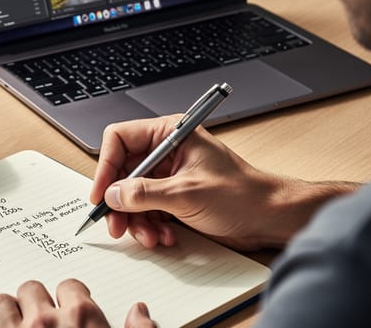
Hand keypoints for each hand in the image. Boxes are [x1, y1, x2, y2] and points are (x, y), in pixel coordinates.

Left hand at [0, 279, 155, 327]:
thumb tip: (139, 311)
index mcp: (82, 320)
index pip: (69, 286)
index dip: (69, 298)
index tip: (67, 308)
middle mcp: (45, 322)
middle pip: (31, 289)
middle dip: (35, 301)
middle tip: (39, 317)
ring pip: (1, 302)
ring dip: (6, 309)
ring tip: (10, 321)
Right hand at [92, 116, 342, 249]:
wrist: (268, 218)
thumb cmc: (241, 195)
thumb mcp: (187, 193)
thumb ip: (145, 193)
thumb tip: (113, 194)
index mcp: (170, 134)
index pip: (120, 139)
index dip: (106, 166)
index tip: (102, 194)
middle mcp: (167, 151)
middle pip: (122, 171)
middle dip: (120, 201)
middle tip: (117, 226)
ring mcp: (170, 175)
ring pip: (132, 194)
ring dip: (136, 219)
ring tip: (150, 236)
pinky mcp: (174, 196)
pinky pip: (147, 209)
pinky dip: (150, 226)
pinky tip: (164, 236)